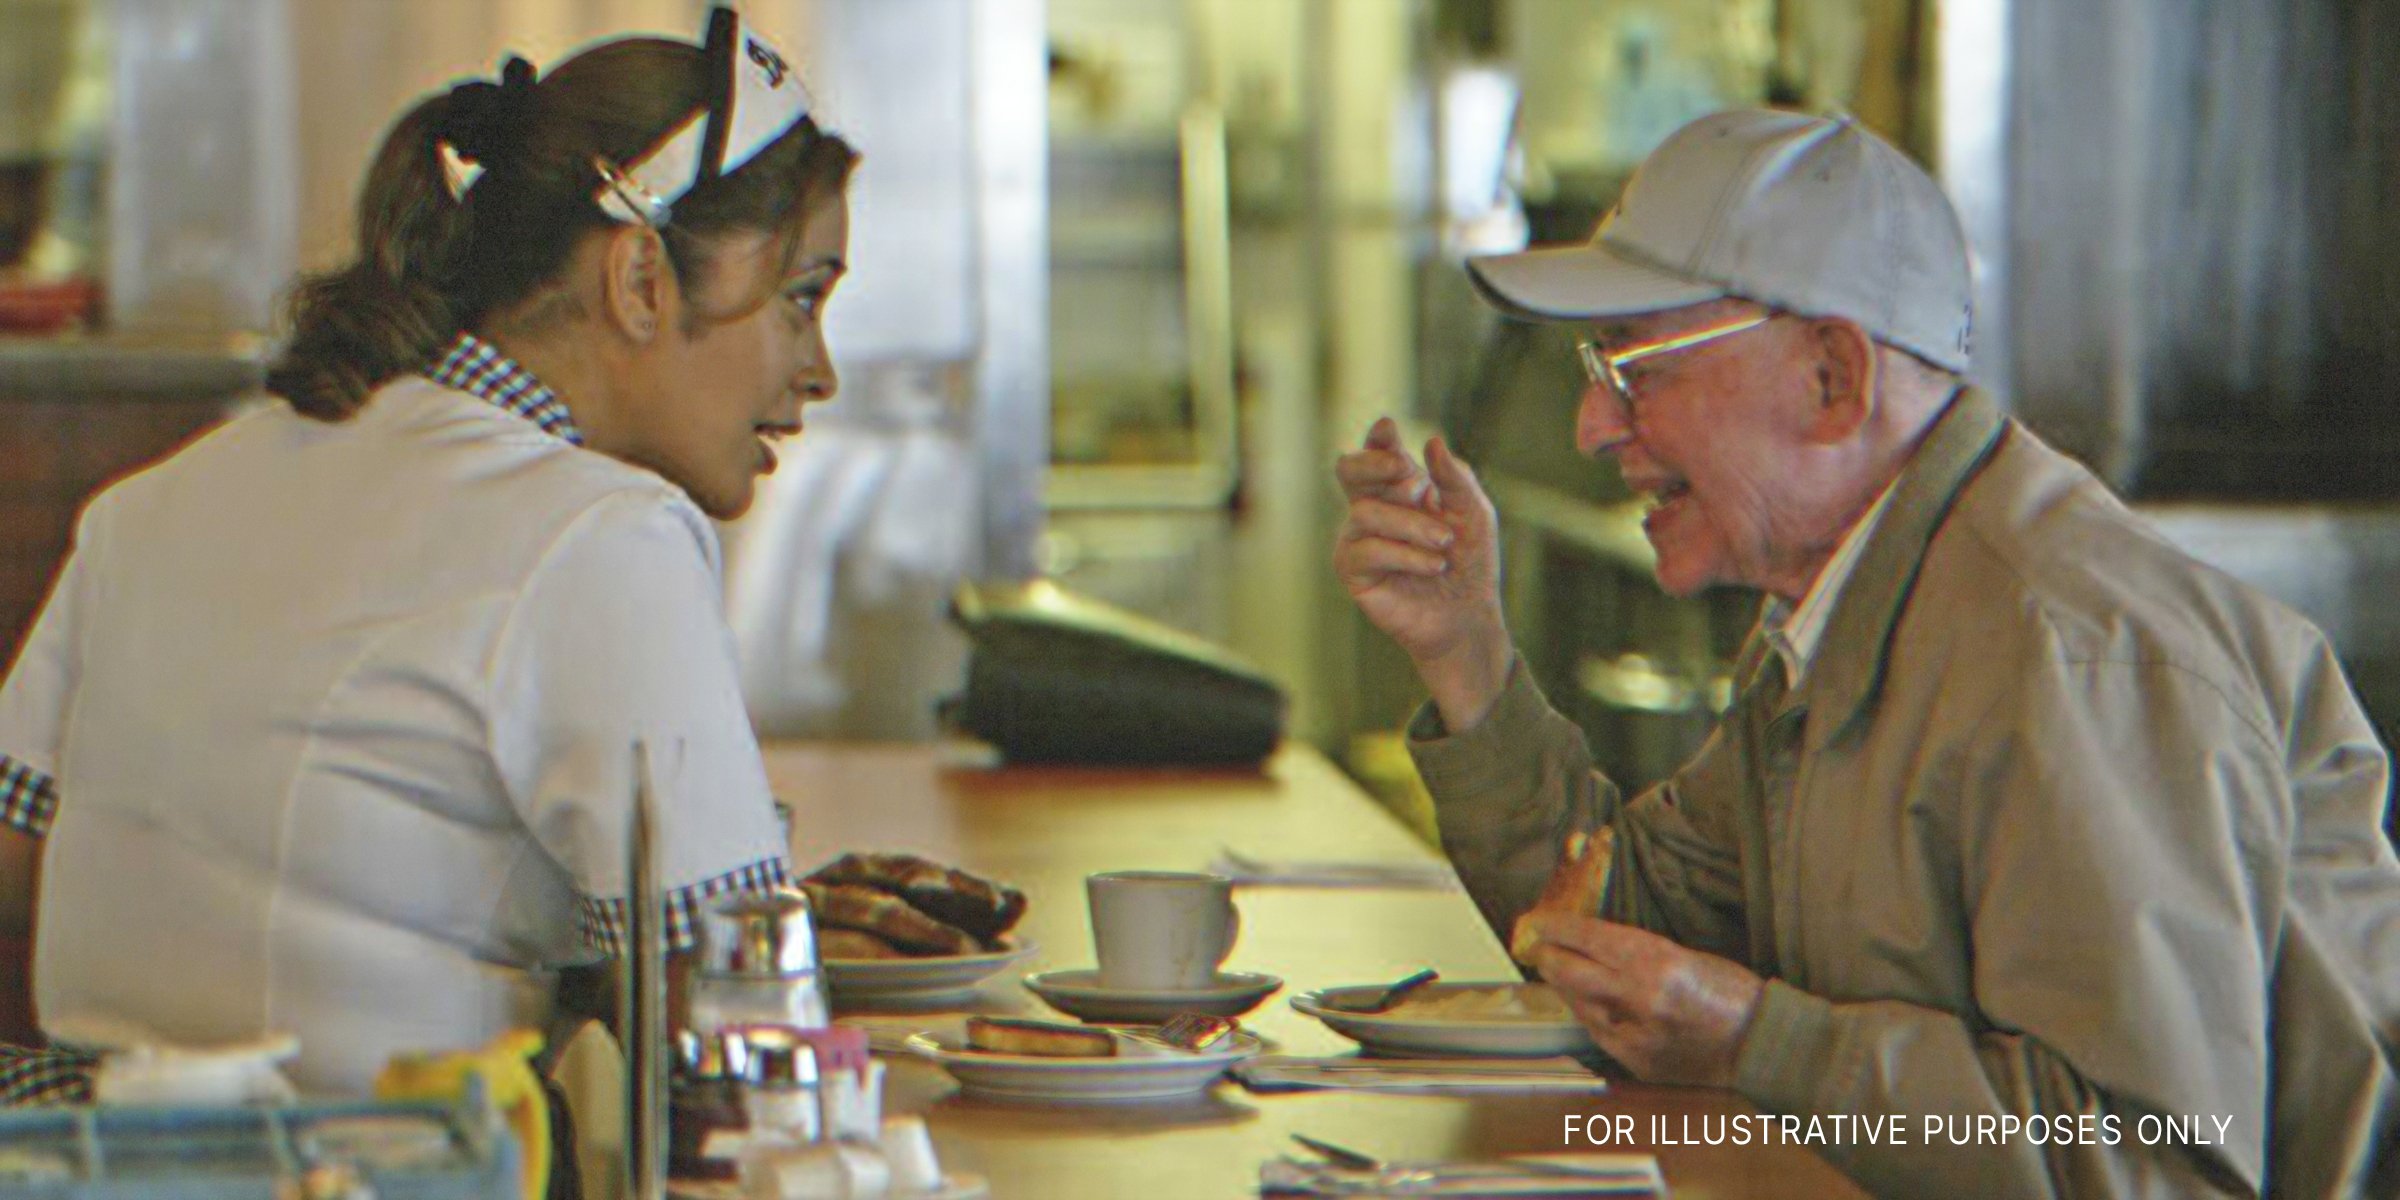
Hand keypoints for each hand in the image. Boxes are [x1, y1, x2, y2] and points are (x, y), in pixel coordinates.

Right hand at [1331, 418, 1508, 727]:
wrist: (1467, 615)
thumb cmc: (1470, 562)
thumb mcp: (1474, 513)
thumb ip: (1455, 477)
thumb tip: (1431, 440)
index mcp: (1400, 487)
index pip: (1380, 453)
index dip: (1378, 439)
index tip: (1389, 428)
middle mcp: (1373, 507)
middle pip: (1348, 469)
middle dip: (1371, 463)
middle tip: (1406, 473)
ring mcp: (1358, 538)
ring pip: (1366, 511)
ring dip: (1412, 525)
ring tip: (1445, 544)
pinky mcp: (1352, 571)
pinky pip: (1366, 550)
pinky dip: (1405, 554)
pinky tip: (1432, 566)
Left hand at [1523, 913, 1764, 1087]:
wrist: (1761, 1043)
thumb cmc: (1732, 991)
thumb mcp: (1686, 955)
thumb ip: (1638, 953)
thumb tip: (1593, 945)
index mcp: (1655, 961)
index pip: (1588, 938)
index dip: (1556, 928)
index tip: (1536, 921)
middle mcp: (1639, 997)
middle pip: (1571, 972)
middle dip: (1549, 958)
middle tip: (1539, 949)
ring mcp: (1636, 1033)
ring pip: (1580, 1005)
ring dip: (1566, 988)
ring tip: (1559, 974)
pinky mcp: (1638, 1061)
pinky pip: (1599, 1034)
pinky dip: (1589, 1016)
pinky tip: (1585, 1005)